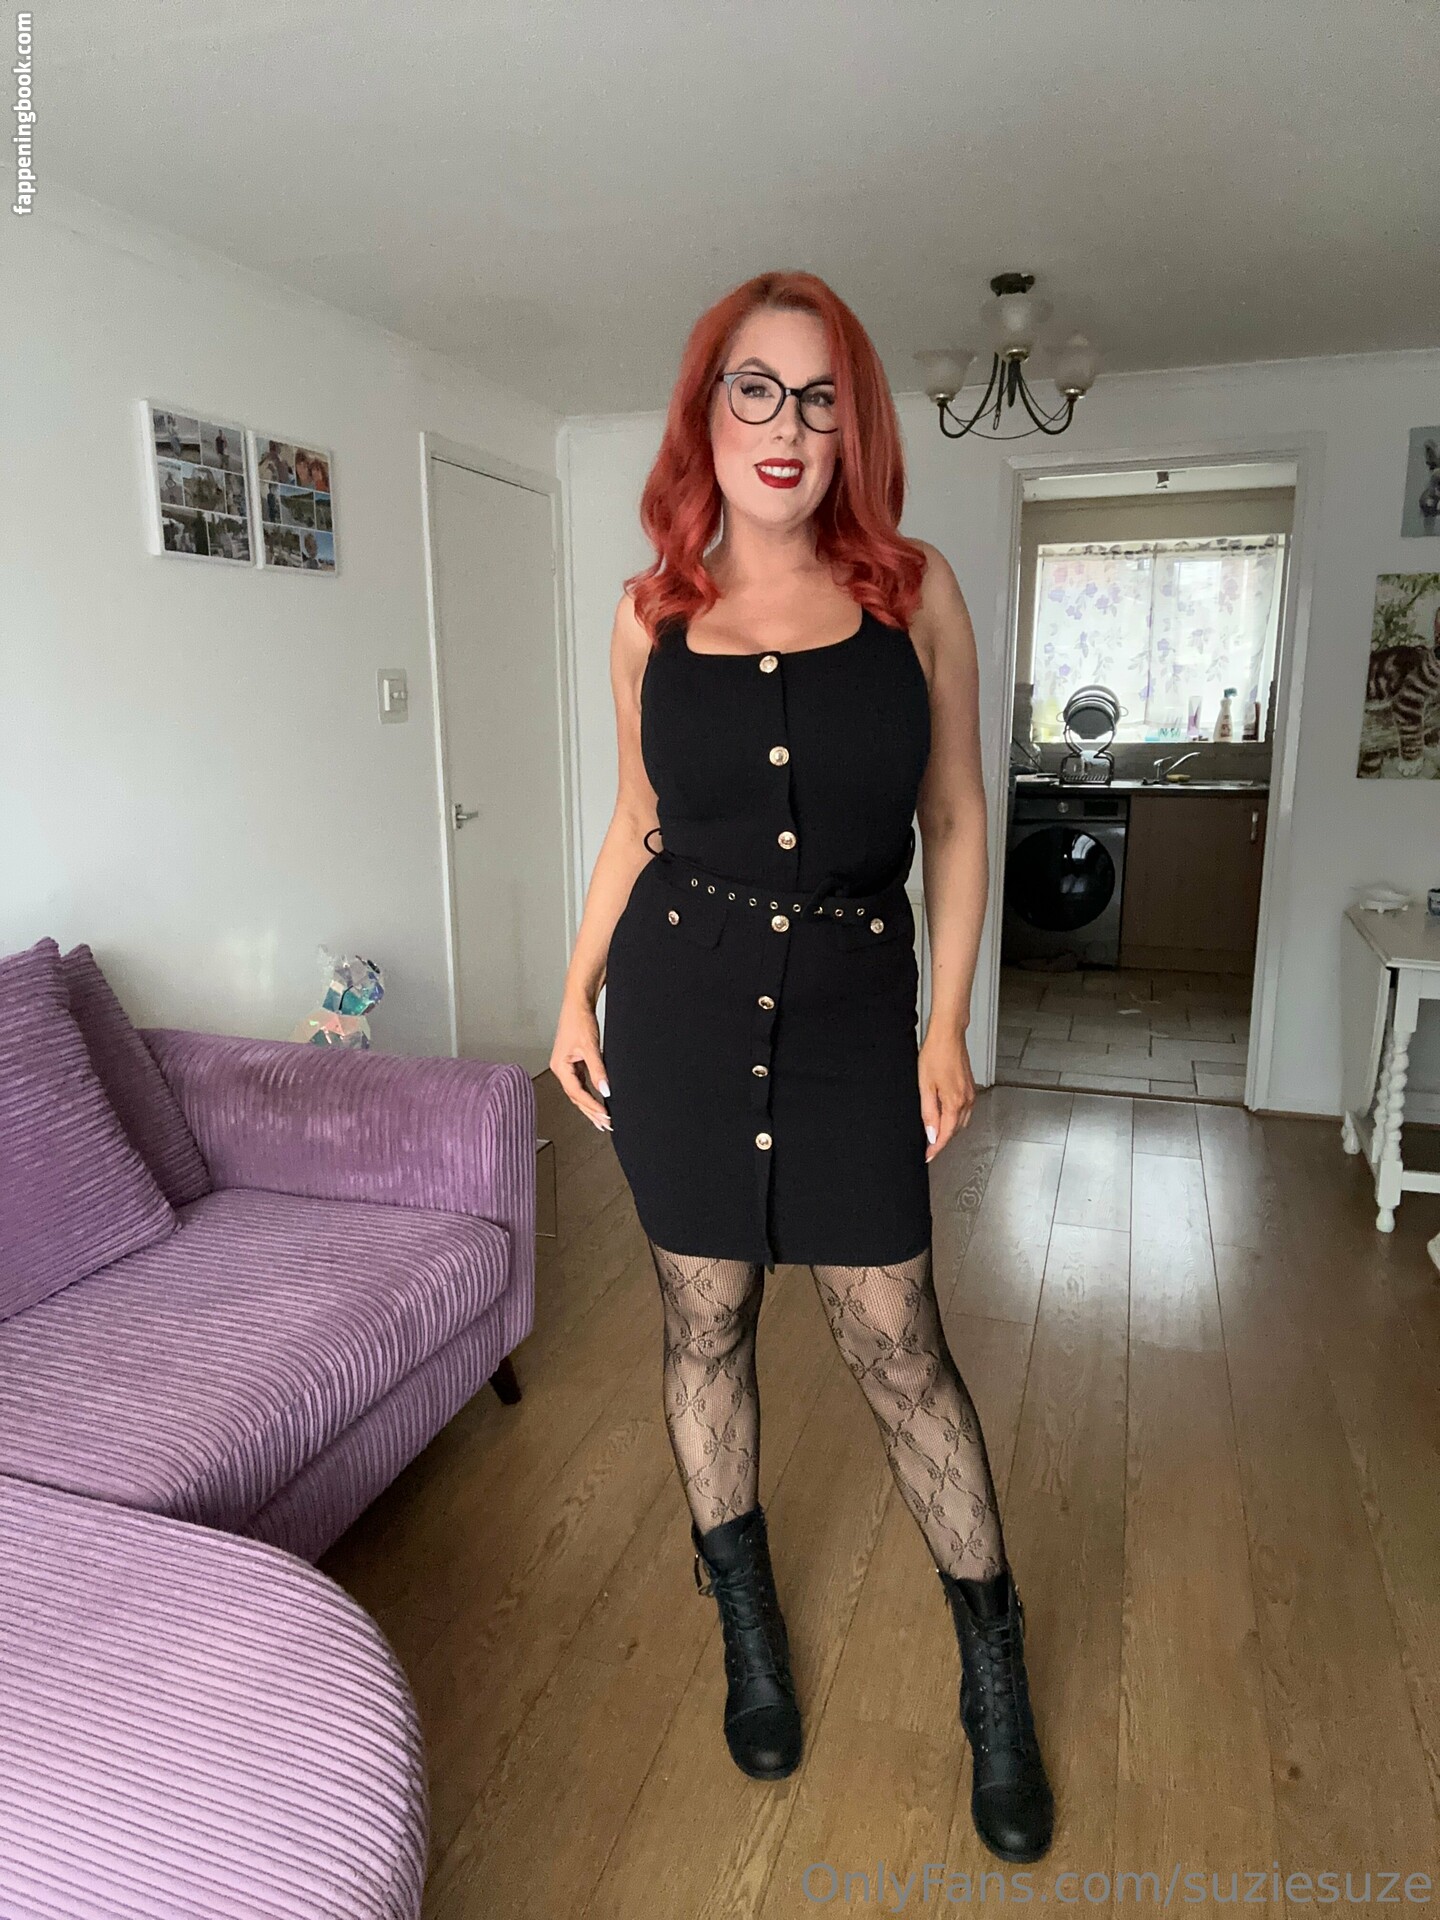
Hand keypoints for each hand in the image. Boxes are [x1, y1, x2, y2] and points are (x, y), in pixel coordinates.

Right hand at [551, 997, 611, 1130]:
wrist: (578, 1003)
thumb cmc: (579, 1020)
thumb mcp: (590, 1047)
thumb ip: (598, 1070)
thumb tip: (605, 1091)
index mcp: (560, 1066)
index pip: (577, 1093)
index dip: (592, 1106)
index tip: (605, 1115)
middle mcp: (561, 1068)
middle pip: (576, 1097)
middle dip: (590, 1112)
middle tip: (605, 1125)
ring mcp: (567, 1066)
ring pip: (579, 1092)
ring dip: (591, 1105)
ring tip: (602, 1119)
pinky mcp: (574, 1061)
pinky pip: (581, 1083)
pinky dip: (590, 1093)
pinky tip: (599, 1100)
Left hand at [918, 1026, 974, 1161]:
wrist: (949, 1035)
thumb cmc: (936, 1054)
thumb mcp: (925, 1086)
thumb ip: (928, 1113)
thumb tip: (931, 1134)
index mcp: (955, 1102)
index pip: (945, 1134)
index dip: (936, 1148)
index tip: (928, 1156)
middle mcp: (966, 1101)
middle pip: (955, 1131)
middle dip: (942, 1141)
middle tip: (928, 1148)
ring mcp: (970, 1094)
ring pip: (961, 1122)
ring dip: (949, 1131)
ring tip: (935, 1135)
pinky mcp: (970, 1088)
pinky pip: (965, 1111)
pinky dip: (955, 1119)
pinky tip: (945, 1116)